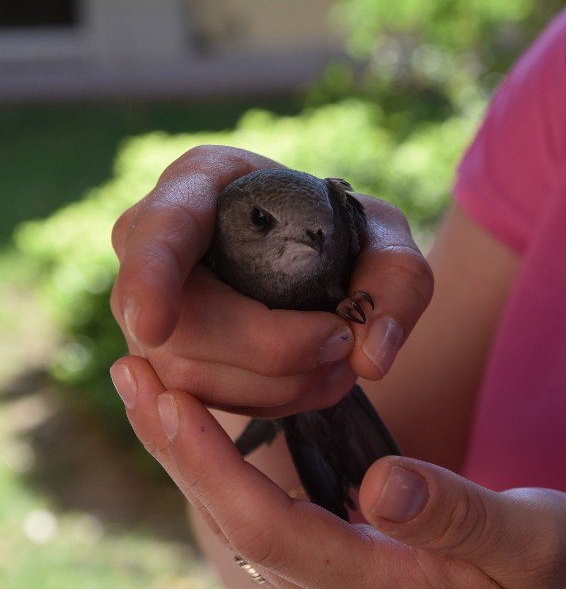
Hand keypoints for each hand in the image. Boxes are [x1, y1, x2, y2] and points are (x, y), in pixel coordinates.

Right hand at [110, 146, 432, 415]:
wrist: (314, 257)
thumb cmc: (338, 230)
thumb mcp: (382, 232)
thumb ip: (397, 279)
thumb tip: (368, 357)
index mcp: (197, 185)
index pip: (156, 232)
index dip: (150, 280)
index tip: (156, 326)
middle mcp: (152, 247)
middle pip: (181, 327)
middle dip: (270, 348)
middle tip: (342, 338)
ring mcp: (147, 310)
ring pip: (194, 378)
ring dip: (281, 383)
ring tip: (340, 358)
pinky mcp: (167, 359)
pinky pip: (209, 403)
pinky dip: (276, 401)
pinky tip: (319, 376)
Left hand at [111, 355, 565, 588]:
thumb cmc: (560, 577)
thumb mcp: (532, 540)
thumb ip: (457, 515)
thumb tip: (380, 482)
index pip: (272, 530)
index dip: (213, 464)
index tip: (168, 396)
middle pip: (237, 529)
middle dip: (177, 451)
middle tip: (130, 372)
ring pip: (241, 529)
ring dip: (190, 459)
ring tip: (149, 387)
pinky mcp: (340, 585)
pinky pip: (262, 528)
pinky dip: (225, 474)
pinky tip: (204, 432)